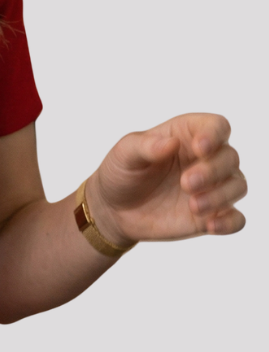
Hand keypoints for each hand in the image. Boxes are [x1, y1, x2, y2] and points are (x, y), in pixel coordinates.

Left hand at [87, 113, 246, 247]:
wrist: (114, 209)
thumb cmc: (121, 171)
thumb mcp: (124, 154)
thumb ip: (146, 146)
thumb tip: (171, 143)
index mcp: (185, 135)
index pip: (216, 126)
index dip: (214, 134)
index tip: (199, 148)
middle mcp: (204, 159)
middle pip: (230, 156)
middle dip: (213, 170)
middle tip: (186, 183)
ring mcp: (210, 187)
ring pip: (237, 185)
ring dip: (220, 196)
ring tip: (193, 205)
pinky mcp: (212, 214)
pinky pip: (237, 219)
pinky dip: (230, 222)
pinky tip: (210, 225)